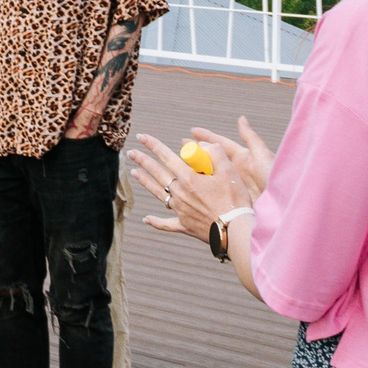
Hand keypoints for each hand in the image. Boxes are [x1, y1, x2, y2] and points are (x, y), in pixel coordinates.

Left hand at [127, 133, 252, 241]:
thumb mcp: (229, 170)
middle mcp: (180, 193)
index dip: (153, 145)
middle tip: (131, 153)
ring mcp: (180, 210)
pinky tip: (146, 219)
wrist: (235, 231)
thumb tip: (200, 145)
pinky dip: (156, 221)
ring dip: (145, 182)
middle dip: (143, 161)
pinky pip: (166, 223)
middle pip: (157, 173)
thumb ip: (214, 152)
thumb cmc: (234, 200)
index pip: (166, 156)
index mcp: (188, 178)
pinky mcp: (184, 225)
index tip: (141, 136)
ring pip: (158, 193)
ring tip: (134, 173)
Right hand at [188, 119, 274, 197]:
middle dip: (197, 152)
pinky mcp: (231, 198)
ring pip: (210, 175)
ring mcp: (233, 185)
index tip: (192, 131)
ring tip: (180, 165)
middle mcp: (237, 171)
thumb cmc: (275, 179)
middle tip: (181, 146)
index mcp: (244, 158)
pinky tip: (190, 188)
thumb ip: (251, 137)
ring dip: (196, 170)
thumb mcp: (262, 156)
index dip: (206, 137)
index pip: (221, 145)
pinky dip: (201, 188)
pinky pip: (213, 191)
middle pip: (212, 159)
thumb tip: (241, 119)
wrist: (282, 208)